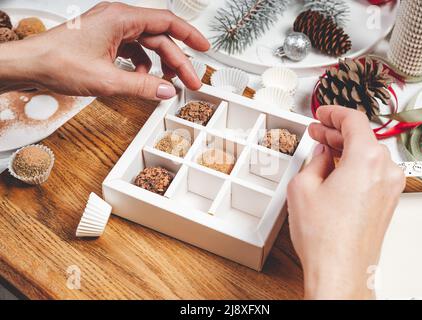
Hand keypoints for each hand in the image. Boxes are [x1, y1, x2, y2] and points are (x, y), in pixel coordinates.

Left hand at [0, 2, 209, 98]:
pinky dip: (141, 65)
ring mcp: (110, 29)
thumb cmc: (57, 62)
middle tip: (191, 81)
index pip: (167, 22)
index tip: (205, 48)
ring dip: (159, 64)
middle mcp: (117, 18)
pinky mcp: (104, 40)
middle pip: (159, 38)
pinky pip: (132, 50)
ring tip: (166, 83)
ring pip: (147, 45)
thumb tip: (167, 91)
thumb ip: (143, 85)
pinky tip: (141, 78)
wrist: (30, 65)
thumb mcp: (107, 79)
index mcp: (121, 18)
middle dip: (177, 61)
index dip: (190, 36)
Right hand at [287, 106, 405, 299]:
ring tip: (323, 150)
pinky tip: (335, 170)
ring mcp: (389, 188)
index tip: (322, 113)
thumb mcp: (302, 186)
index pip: (354, 120)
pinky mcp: (387, 202)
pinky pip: (371, 172)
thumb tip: (321, 155)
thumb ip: (313, 161)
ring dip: (345, 149)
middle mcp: (385, 171)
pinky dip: (354, 165)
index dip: (333, 112)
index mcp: (367, 159)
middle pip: (362, 137)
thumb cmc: (324, 237)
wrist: (339, 270)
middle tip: (317, 131)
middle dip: (336, 132)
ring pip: (368, 155)